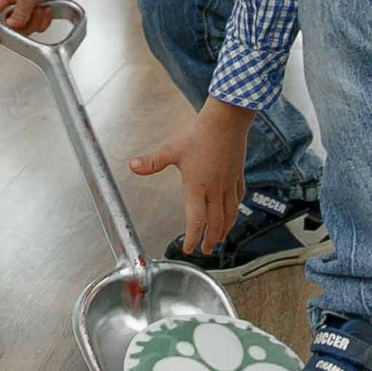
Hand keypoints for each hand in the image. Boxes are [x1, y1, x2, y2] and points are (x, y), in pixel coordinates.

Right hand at [0, 0, 67, 46]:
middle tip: (35, 12)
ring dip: (37, 20)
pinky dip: (44, 20)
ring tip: (42, 7)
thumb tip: (11, 26)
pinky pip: (37, 28)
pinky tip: (47, 9)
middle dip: (26, 24)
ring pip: (26, 30)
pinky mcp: (33, 16)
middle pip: (11, 29)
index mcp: (3, 0)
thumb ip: (19, 13)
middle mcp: (10, 8)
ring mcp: (22, 13)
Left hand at [129, 98, 253, 254]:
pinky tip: (232, 212)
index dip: (193, 239)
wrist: (226, 120)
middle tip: (206, 250)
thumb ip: (152, 162)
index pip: (196, 221)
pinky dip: (234, 211)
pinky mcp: (237, 175)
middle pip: (216, 224)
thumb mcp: (172, 149)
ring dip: (225, 230)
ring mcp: (228, 183)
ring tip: (220, 239)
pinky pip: (238, 198)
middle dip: (210, 240)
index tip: (189, 248)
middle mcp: (215, 189)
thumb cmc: (199, 133)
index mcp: (197, 186)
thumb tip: (133, 166)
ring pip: (230, 215)